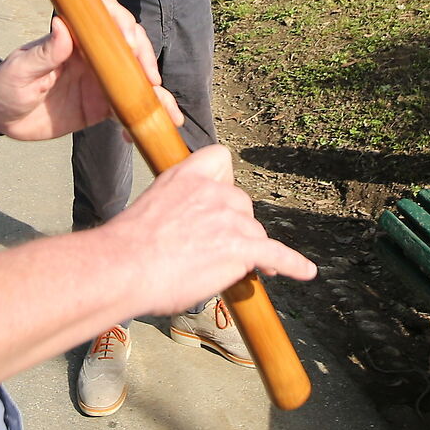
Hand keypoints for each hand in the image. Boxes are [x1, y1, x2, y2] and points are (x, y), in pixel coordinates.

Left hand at [0, 0, 182, 141]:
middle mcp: (94, 55)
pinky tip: (151, 131)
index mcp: (75, 38)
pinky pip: (129, 109)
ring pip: (137, 80)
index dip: (122, 23)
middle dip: (146, 59)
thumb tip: (61, 25)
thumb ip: (43, 52)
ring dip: (157, 94)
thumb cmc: (6, 84)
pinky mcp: (102, 106)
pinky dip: (144, 119)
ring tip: (169, 114)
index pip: (107, 18)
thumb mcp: (20, 69)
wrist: (1, 117)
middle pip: (131, 47)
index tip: (128, 41)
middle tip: (150, 80)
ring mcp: (101, 80)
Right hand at [99, 145, 316, 316]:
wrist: (124, 266)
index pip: (220, 158)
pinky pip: (275, 253)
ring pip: (254, 231)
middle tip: (215, 248)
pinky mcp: (240, 246)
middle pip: (242, 204)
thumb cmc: (128, 246)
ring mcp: (229, 217)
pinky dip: (292, 264)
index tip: (218, 196)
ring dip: (248, 249)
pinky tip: (305, 272)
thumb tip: (182, 230)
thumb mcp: (150, 207)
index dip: (223, 180)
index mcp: (186, 175)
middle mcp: (213, 190)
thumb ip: (174, 207)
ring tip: (231, 268)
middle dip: (235, 225)